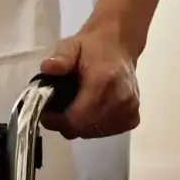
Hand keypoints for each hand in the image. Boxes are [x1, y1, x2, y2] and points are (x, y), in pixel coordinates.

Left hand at [39, 17, 141, 138]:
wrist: (118, 47)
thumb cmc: (90, 48)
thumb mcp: (69, 46)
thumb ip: (60, 58)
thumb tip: (47, 68)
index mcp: (104, 81)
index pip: (79, 117)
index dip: (58, 120)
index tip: (45, 114)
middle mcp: (121, 99)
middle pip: (86, 128)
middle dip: (65, 124)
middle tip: (54, 113)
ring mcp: (130, 110)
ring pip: (96, 132)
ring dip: (79, 127)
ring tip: (70, 110)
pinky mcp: (133, 117)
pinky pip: (109, 131)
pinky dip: (95, 127)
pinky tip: (88, 112)